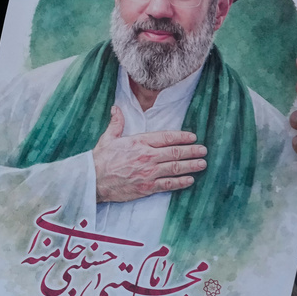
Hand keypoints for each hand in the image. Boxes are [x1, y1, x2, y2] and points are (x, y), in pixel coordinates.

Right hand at [91, 106, 205, 202]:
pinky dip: (180, 182)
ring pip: (174, 168)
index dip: (181, 136)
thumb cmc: (100, 159)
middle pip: (174, 152)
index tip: (192, 137)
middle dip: (191, 151)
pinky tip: (190, 180)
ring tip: (202, 163)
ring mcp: (148, 173)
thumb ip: (116, 123)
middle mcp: (146, 156)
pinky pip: (168, 184)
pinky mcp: (147, 187)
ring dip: (190, 166)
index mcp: (138, 142)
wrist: (93, 180)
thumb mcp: (108, 138)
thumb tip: (116, 108)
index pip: (166, 137)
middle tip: (203, 150)